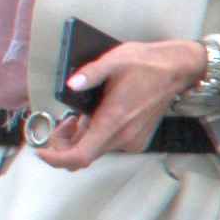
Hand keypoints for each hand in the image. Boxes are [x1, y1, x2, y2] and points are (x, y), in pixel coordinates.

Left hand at [28, 34, 206, 168]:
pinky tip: (94, 119)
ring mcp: (132, 140)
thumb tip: (71, 84)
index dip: (57, 158)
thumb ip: (90, 73)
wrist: (178, 70)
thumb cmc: (147, 64)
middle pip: (84, 155)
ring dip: (79, 139)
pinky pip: (108, 145)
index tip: (41, 150)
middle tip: (59, 125)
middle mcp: (124, 136)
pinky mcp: (137, 139)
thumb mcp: (114, 61)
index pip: (80, 156)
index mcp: (114, 121)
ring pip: (95, 150)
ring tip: (76, 119)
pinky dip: (95, 137)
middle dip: (64, 144)